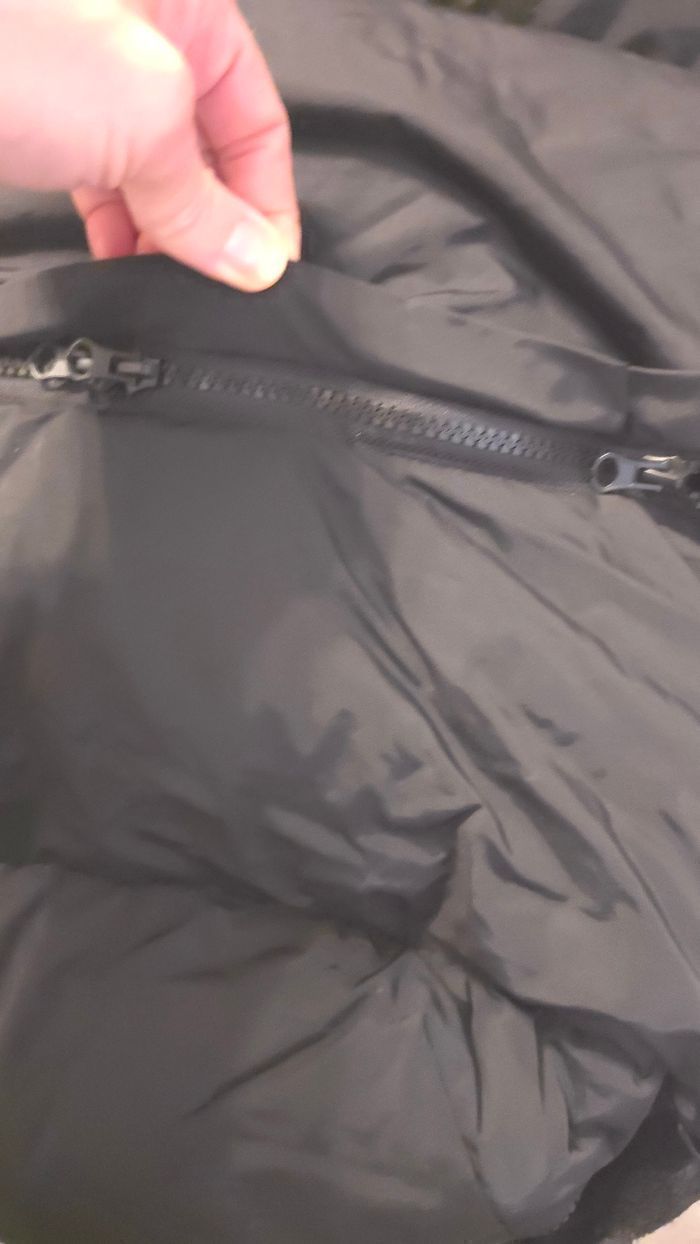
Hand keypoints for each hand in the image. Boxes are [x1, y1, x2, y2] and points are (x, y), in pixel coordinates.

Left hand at [0, 0, 299, 290]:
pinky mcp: (38, 117)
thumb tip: (254, 258)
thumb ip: (205, 199)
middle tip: (214, 287)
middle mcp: (142, 37)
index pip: (258, 118)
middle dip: (213, 222)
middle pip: (207, 149)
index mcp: (188, 8)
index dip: (269, 200)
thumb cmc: (7, 40)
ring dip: (162, 233)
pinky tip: (116, 261)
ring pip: (151, 170)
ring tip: (164, 283)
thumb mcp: (145, 121)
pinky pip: (99, 179)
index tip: (265, 271)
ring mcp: (84, 78)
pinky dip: (114, 225)